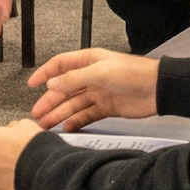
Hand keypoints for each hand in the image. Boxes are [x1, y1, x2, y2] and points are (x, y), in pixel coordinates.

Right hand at [28, 47, 159, 130]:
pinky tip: (67, 127)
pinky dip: (76, 121)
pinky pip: (86, 115)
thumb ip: (75, 78)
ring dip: (59, 113)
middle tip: (37, 113)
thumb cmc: (134, 73)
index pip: (61, 65)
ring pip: (74, 104)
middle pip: (65, 88)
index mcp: (89, 61)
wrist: (158, 90)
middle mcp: (92, 76)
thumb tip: (53, 83)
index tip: (32, 84)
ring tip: (46, 124)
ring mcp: (99, 93)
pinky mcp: (107, 108)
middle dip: (50, 100)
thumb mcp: (101, 72)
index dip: (45, 73)